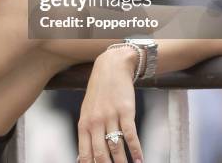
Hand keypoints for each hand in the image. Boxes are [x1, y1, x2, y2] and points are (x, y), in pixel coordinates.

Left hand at [77, 48, 143, 162]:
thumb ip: (86, 134)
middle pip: (100, 153)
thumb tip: (81, 158)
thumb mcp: (87, 112)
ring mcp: (110, 116)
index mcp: (83, 124)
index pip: (85, 153)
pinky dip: (136, 150)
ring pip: (116, 146)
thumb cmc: (99, 93)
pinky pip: (131, 135)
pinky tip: (140, 160)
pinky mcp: (125, 111)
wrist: (111, 68)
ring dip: (122, 162)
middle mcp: (95, 121)